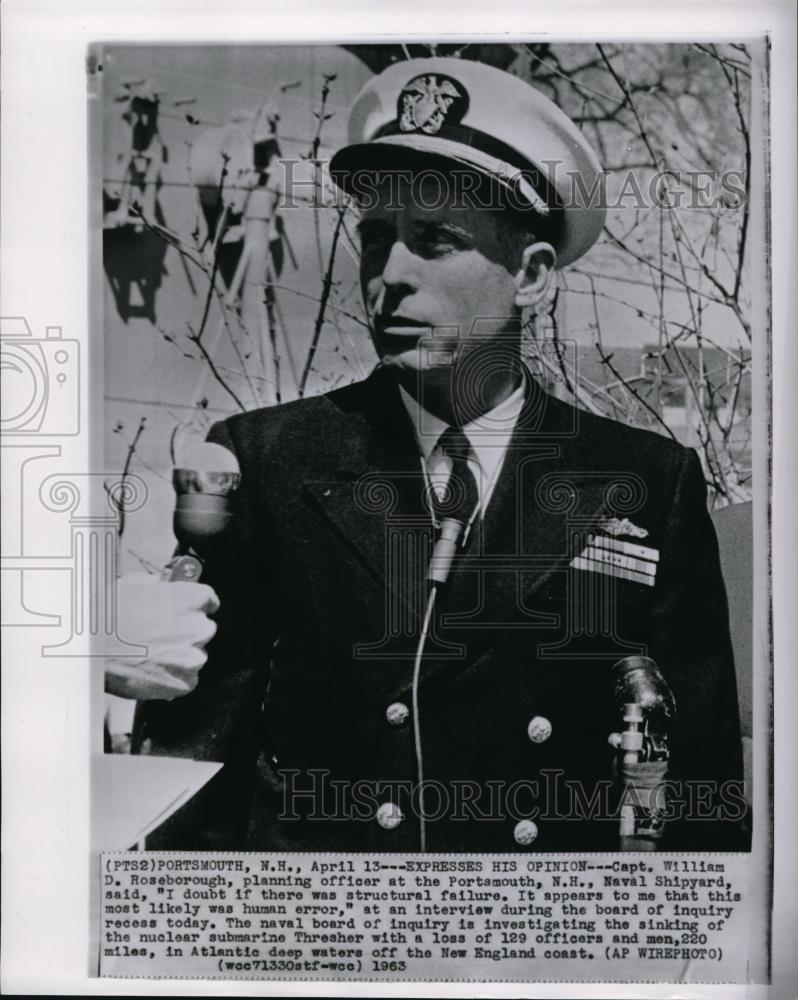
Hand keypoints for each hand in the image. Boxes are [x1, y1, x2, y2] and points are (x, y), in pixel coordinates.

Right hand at [106, 573, 219, 700]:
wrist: (91, 649)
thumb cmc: (108, 615)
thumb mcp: (136, 584)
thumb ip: (161, 587)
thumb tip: (165, 587)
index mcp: (190, 599)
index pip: (209, 601)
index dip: (196, 607)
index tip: (188, 612)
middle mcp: (198, 627)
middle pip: (203, 630)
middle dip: (186, 634)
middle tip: (159, 637)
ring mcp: (192, 657)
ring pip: (195, 656)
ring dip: (179, 657)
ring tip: (150, 656)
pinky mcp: (183, 682)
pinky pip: (186, 680)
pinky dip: (172, 679)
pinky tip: (151, 671)